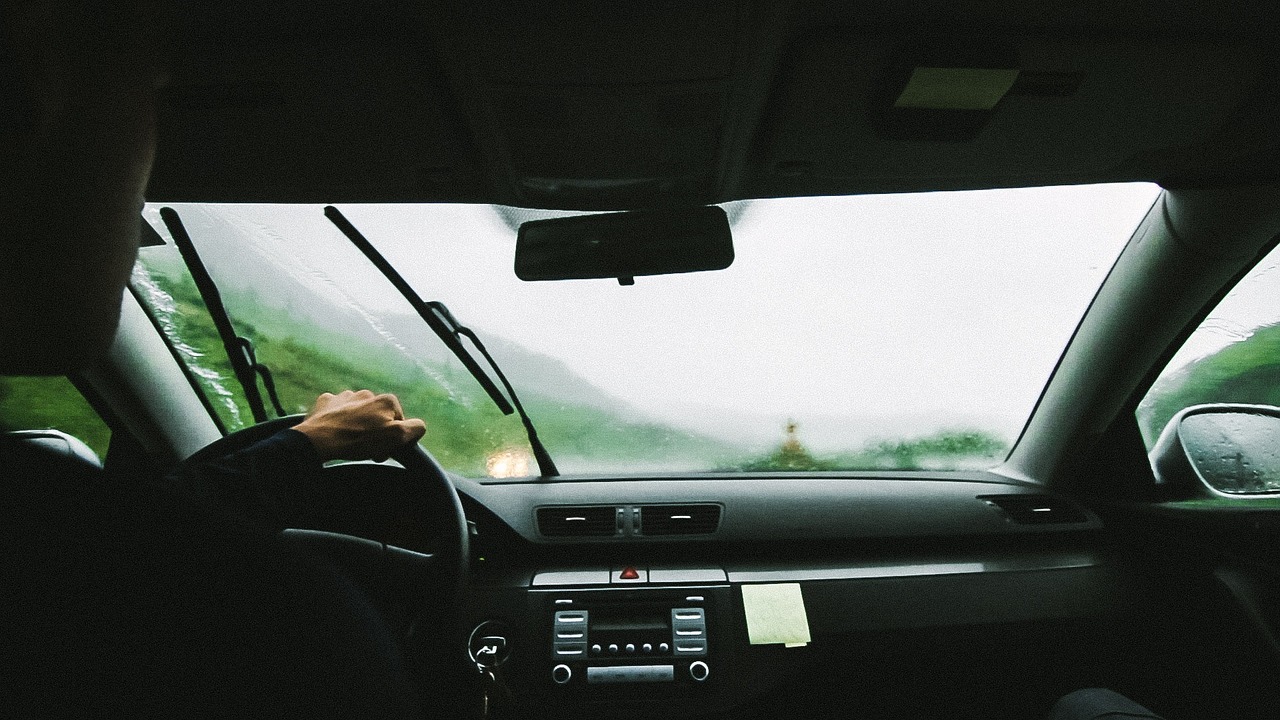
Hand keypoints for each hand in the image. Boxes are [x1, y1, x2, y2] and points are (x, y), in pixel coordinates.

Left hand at [292, 390, 426, 461]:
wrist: (318, 440)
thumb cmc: (358, 440)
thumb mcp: (396, 437)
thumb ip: (415, 428)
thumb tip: (419, 425)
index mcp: (387, 400)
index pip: (401, 422)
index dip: (394, 440)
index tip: (383, 452)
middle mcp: (368, 393)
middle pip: (379, 418)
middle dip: (376, 433)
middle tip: (367, 450)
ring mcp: (345, 396)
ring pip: (359, 413)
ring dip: (358, 426)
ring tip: (349, 442)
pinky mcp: (327, 402)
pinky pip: (338, 410)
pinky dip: (339, 420)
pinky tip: (335, 431)